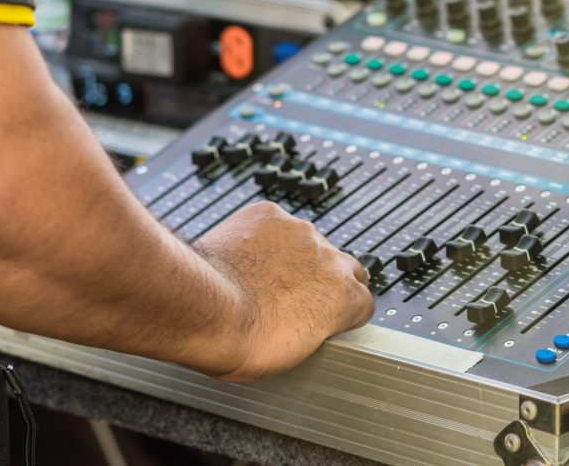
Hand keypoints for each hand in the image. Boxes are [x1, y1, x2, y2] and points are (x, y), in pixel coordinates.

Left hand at [192, 201, 373, 381]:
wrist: (204, 308)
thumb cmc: (243, 339)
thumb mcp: (294, 353)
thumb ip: (316, 327)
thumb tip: (309, 325)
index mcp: (344, 295)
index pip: (365, 300)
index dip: (346, 310)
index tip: (331, 315)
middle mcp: (329, 258)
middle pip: (345, 266)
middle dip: (328, 280)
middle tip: (301, 295)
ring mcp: (299, 232)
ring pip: (308, 242)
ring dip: (294, 257)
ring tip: (264, 277)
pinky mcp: (269, 215)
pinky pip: (274, 223)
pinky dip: (264, 237)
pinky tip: (246, 256)